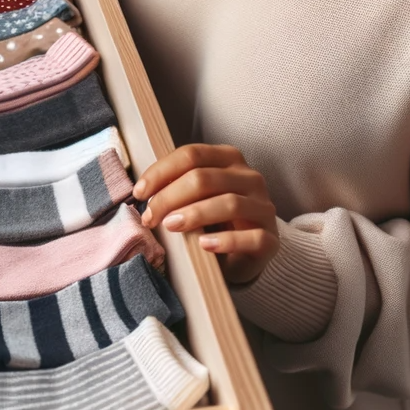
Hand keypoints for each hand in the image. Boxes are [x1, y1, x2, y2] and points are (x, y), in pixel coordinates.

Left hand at [134, 144, 279, 283]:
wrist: (244, 255)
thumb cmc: (213, 220)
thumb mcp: (195, 197)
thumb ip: (176, 187)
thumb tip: (142, 192)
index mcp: (229, 159)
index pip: (192, 154)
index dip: (162, 171)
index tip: (139, 192)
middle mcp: (250, 178)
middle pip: (205, 178)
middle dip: (170, 196)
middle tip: (150, 216)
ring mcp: (263, 208)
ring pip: (229, 203)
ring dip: (193, 214)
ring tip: (170, 226)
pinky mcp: (270, 239)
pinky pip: (250, 238)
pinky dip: (224, 241)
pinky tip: (203, 245)